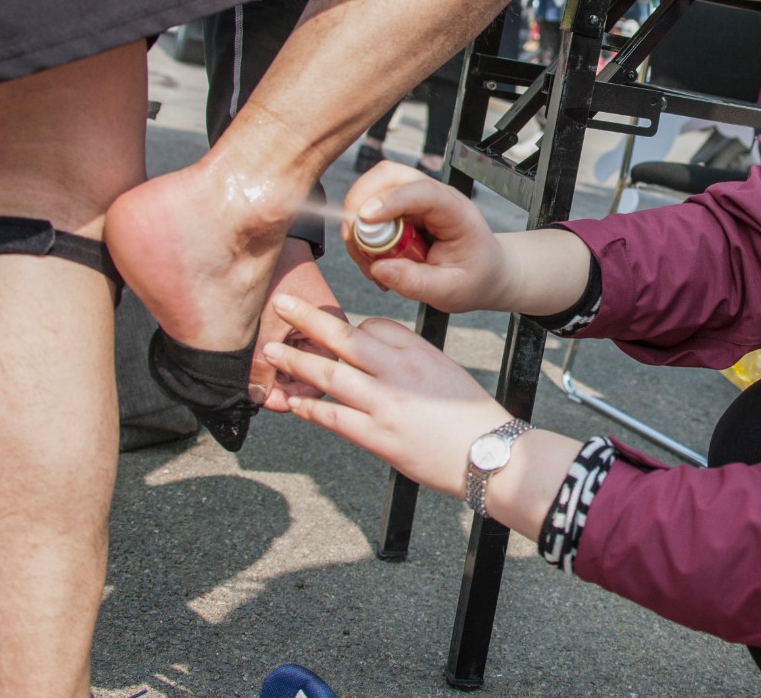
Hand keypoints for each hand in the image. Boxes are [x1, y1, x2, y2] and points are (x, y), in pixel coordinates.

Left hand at [255, 237, 344, 411]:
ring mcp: (311, 324)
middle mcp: (327, 328)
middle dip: (282, 385)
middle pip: (309, 372)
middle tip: (258, 393)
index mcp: (332, 329)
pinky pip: (288, 346)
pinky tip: (255, 361)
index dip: (294, 393)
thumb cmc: (273, 274)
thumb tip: (259, 398)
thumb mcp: (264, 327)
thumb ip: (261, 366)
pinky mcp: (296, 318)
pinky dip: (272, 356)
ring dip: (274, 371)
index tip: (270, 400)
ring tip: (253, 378)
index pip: (321, 376)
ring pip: (296, 361)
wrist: (259, 236)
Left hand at [263, 294, 508, 496]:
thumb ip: (408, 358)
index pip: (373, 325)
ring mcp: (385, 403)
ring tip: (272, 352)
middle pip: (343, 337)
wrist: (489, 454)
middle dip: (307, 320)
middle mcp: (398, 371)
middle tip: (281, 305)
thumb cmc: (469, 414)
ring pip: (329, 374)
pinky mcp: (378, 437)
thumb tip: (373, 356)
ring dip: (296, 362)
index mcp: (417, 350)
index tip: (339, 335)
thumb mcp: (444, 369)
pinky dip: (308, 407)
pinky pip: (332, 416)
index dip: (352, 330)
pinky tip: (292, 402)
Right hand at [342, 161, 511, 312]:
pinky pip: (370, 209)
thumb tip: (378, 268)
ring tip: (368, 261)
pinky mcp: (401, 210)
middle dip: (361, 202)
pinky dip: (361, 233)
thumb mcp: (450, 290)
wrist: (484, 273)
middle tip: (352, 240)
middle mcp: (434, 197)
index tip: (365, 218)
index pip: (423, 192)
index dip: (391, 200)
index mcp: (455, 212)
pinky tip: (373, 260)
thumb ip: (416, 282)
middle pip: (389, 176)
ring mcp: (415, 200)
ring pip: (373, 190)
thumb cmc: (474, 277)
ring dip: (358, 222)